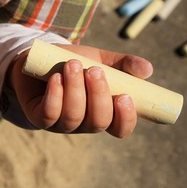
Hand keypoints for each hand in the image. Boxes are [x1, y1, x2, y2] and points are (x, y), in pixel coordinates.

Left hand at [9, 44, 153, 137]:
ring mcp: (61, 123)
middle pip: (98, 122)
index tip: (126, 96)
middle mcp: (84, 123)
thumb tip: (148, 70)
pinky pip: (49, 114)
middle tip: (94, 70)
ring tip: (73, 64)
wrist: (39, 59)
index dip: (126, 118)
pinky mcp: (39, 117)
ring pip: (74, 116)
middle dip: (98, 96)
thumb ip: (123, 64)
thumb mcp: (100, 59)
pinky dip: (55, 95)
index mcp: (104, 113)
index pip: (121, 128)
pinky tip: (56, 78)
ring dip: (75, 89)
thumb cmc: (73, 62)